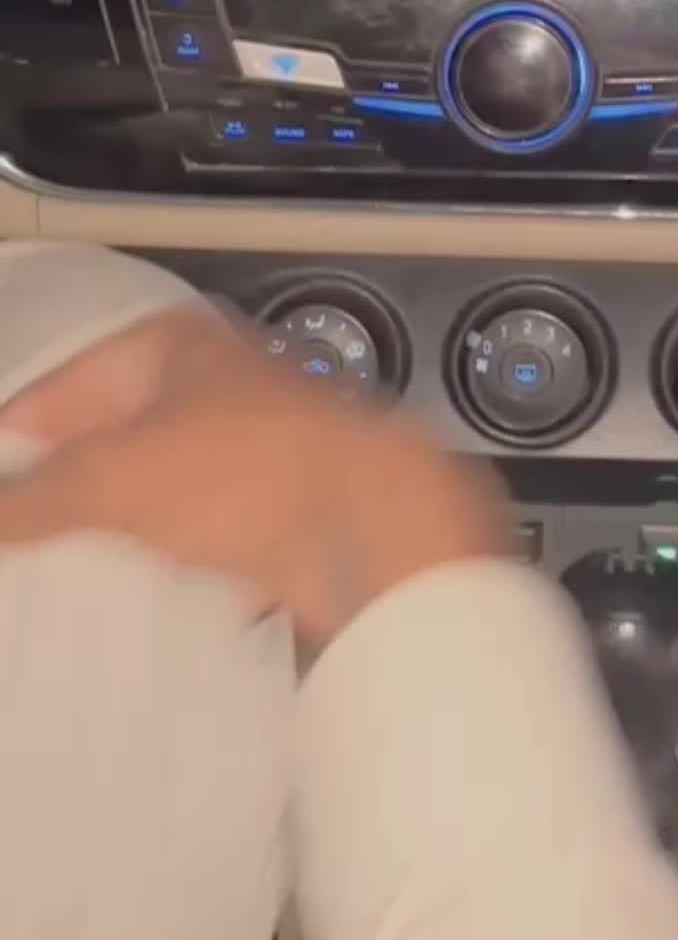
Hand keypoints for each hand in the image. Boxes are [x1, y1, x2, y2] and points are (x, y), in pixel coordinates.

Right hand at [0, 304, 509, 641]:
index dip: (21, 431)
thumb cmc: (245, 472)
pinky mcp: (295, 504)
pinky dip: (191, 559)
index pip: (66, 383)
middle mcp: (221, 380)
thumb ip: (34, 498)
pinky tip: (163, 595)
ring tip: (79, 570)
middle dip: (76, 484)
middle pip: (122, 432)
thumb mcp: (115, 481)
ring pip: (174, 484)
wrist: (379, 526)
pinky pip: (220, 532)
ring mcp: (263, 441)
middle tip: (28, 535)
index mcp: (173, 344)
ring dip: (134, 525)